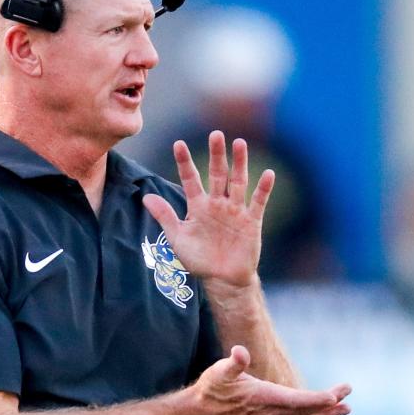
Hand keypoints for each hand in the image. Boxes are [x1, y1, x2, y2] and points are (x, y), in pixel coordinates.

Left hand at [142, 131, 273, 288]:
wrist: (222, 280)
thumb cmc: (199, 260)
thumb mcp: (177, 238)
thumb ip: (165, 216)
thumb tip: (145, 196)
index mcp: (198, 206)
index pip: (190, 179)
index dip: (184, 162)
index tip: (178, 144)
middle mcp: (217, 203)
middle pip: (217, 174)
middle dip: (216, 155)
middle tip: (215, 134)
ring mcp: (235, 210)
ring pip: (238, 182)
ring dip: (239, 163)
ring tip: (239, 143)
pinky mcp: (251, 221)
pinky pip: (258, 202)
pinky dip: (263, 189)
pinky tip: (268, 174)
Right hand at [190, 345, 350, 414]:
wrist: (200, 413)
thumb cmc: (212, 388)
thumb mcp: (219, 371)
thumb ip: (233, 363)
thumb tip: (240, 352)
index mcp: (263, 398)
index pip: (296, 400)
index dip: (316, 399)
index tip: (336, 395)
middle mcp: (270, 414)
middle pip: (306, 410)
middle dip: (329, 402)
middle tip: (349, 392)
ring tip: (346, 409)